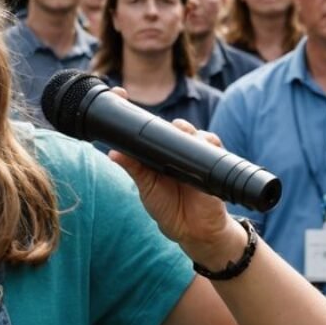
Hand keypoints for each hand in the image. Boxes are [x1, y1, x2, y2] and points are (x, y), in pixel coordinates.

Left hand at [106, 88, 245, 269]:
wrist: (195, 231)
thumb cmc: (168, 207)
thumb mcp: (147, 188)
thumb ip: (134, 169)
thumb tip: (113, 153)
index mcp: (153, 153)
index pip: (142, 128)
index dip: (131, 109)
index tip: (119, 93)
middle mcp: (172, 149)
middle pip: (168, 125)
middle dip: (163, 119)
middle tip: (157, 120)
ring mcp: (193, 153)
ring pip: (190, 131)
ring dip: (185, 129)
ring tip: (180, 131)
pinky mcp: (211, 162)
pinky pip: (211, 144)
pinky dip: (205, 141)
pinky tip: (200, 142)